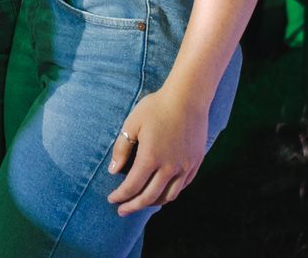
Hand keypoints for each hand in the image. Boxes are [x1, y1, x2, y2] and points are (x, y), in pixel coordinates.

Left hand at [107, 84, 210, 215]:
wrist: (188, 97)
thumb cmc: (156, 107)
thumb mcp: (132, 123)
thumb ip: (122, 148)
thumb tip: (113, 170)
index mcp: (151, 158)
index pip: (132, 186)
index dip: (120, 196)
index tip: (112, 199)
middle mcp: (169, 167)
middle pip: (149, 197)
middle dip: (133, 206)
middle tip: (122, 210)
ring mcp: (184, 167)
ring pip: (168, 196)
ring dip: (153, 203)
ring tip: (142, 203)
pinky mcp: (195, 163)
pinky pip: (182, 186)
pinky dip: (170, 194)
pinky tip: (162, 192)